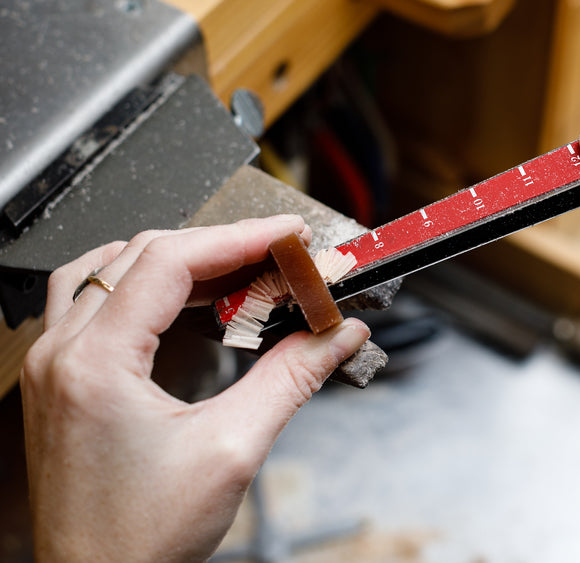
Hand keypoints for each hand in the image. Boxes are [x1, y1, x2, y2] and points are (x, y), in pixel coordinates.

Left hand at [20, 216, 369, 561]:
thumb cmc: (140, 538)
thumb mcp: (233, 449)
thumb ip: (292, 378)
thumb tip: (337, 334)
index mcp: (96, 363)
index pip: (171, 260)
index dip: (240, 237)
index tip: (288, 234)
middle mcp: (63, 354)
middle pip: (142, 255)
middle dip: (219, 245)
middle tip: (279, 253)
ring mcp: (54, 367)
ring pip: (108, 270)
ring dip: (176, 259)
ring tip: (236, 267)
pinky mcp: (59, 382)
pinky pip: (88, 300)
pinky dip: (140, 283)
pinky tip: (176, 294)